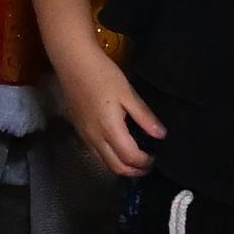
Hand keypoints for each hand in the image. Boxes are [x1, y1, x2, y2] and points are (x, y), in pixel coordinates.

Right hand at [56, 46, 167, 180]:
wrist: (72, 62)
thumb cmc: (102, 74)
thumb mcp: (128, 93)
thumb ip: (144, 116)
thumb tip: (161, 135)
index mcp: (109, 129)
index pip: (130, 157)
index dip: (145, 162)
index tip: (157, 157)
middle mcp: (94, 138)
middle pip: (115, 167)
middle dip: (134, 171)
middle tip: (149, 165)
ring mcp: (84, 136)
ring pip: (103, 163)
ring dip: (121, 166)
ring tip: (136, 160)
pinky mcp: (79, 130)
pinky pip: (96, 153)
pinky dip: (110, 157)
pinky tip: (119, 147)